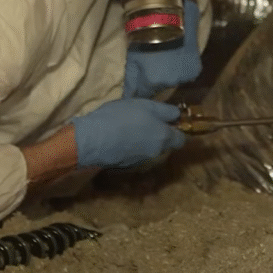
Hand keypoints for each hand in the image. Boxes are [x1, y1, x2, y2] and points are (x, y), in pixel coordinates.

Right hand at [70, 99, 185, 169]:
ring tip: (129, 128)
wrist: (92, 140)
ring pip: (149, 151)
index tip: (167, 120)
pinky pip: (135, 156)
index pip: (181, 139)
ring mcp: (140, 162)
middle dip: (159, 135)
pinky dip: (131, 148)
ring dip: (144, 141)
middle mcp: (156, 154)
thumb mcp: (147, 105)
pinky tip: (118, 138)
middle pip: (165, 145)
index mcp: (164, 139)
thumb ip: (166, 111)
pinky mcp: (125, 166)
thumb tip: (178, 116)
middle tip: (145, 121)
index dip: (176, 129)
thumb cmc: (122, 117)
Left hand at [123, 0, 202, 98]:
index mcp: (152, 82)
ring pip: (174, 81)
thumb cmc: (145, 37)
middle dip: (156, 81)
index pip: (144, 95)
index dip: (141, 90)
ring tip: (166, 61)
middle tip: (153, 67)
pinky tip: (178, 58)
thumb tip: (129, 96)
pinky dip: (182, 69)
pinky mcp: (195, 69)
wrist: (167, 19)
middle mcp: (169, 84)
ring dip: (169, 75)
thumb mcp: (132, 58)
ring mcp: (185, 77)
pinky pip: (186, 74)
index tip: (139, 86)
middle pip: (160, 88)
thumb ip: (131, 80)